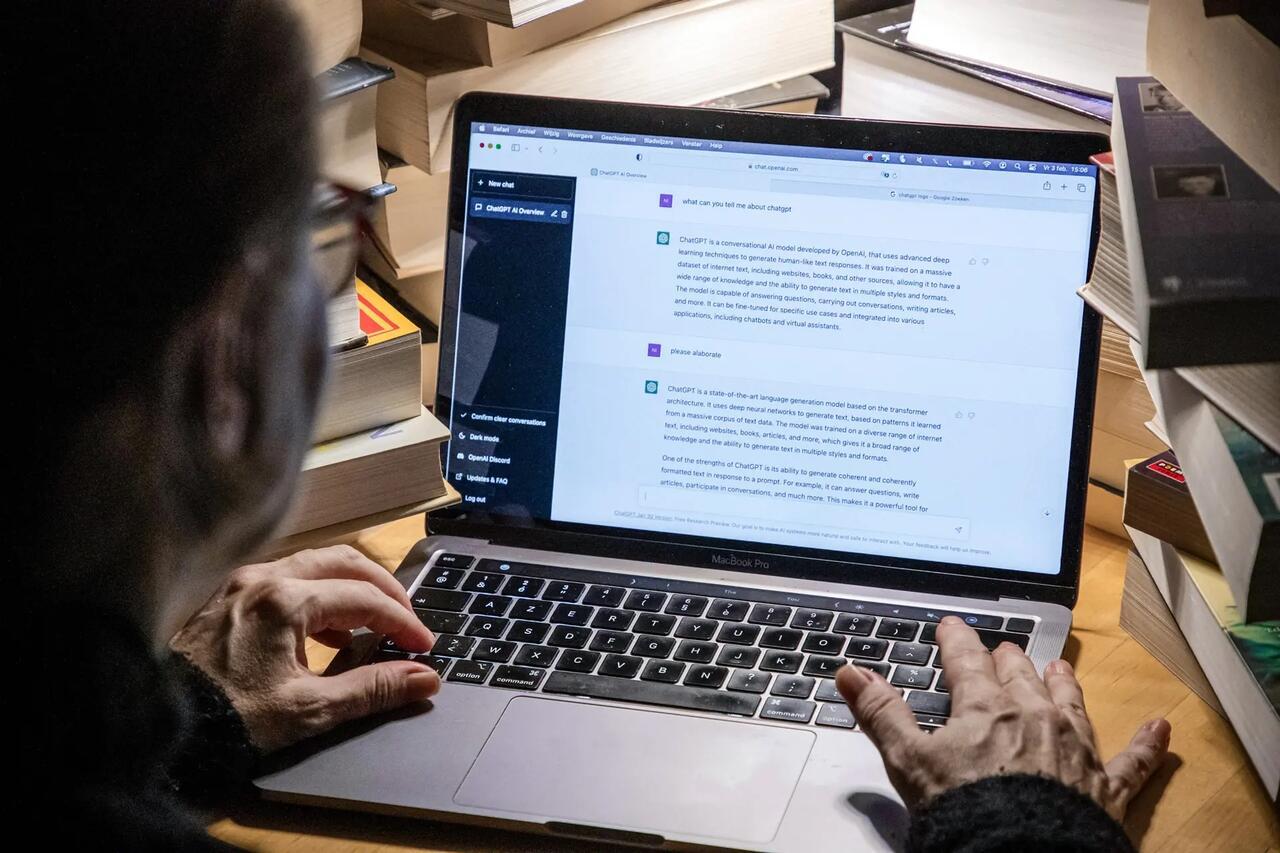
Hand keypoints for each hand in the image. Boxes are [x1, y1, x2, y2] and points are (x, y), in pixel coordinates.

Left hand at [171, 545, 439, 751]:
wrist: (157, 725)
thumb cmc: (228, 718)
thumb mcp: (310, 709)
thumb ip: (373, 689)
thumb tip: (422, 679)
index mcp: (284, 600)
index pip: (365, 599)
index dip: (403, 622)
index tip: (423, 647)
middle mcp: (263, 578)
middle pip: (346, 562)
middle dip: (384, 590)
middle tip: (407, 620)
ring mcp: (243, 583)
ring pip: (316, 565)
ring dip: (352, 588)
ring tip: (372, 625)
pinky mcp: (229, 595)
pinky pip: (289, 578)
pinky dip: (320, 594)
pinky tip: (328, 631)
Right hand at [836, 616, 1169, 819]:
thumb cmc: (966, 812)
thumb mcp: (909, 760)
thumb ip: (882, 713)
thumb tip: (850, 673)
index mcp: (986, 708)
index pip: (967, 661)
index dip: (957, 640)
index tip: (952, 625)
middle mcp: (1035, 717)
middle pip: (1020, 675)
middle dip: (1008, 659)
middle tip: (1002, 648)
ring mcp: (1074, 749)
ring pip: (1071, 703)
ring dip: (1063, 683)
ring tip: (1058, 667)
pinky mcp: (1106, 787)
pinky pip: (1132, 761)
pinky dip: (1147, 744)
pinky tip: (1161, 727)